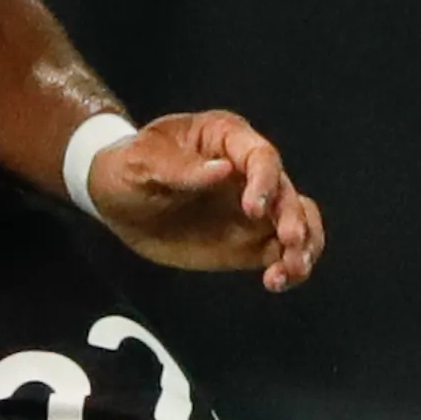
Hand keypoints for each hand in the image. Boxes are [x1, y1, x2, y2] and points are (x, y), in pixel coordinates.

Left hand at [86, 110, 324, 292]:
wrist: (117, 200)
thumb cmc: (128, 168)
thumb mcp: (143, 162)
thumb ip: (180, 168)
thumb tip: (223, 171)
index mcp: (226, 139)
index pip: (260, 156)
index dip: (263, 182)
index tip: (252, 209)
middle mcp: (248, 171)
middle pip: (285, 191)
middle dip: (292, 217)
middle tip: (289, 240)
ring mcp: (253, 208)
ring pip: (297, 221)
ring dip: (303, 244)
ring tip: (291, 269)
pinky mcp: (249, 241)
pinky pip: (281, 251)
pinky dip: (288, 266)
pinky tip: (278, 281)